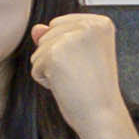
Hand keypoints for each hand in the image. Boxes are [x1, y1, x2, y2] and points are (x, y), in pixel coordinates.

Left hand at [27, 8, 128, 138]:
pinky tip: (66, 86)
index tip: (88, 64)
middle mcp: (88, 25)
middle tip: (81, 74)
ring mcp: (71, 37)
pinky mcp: (55, 53)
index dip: (66, 50)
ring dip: (51, 70)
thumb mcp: (79, 57)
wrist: (103, 115)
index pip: (59, 24)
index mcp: (100, 23)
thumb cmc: (95, 91)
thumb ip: (58, 37)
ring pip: (39, 50)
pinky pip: (35, 66)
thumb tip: (35, 28)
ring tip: (75, 80)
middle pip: (48, 35)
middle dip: (56, 59)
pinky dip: (46, 81)